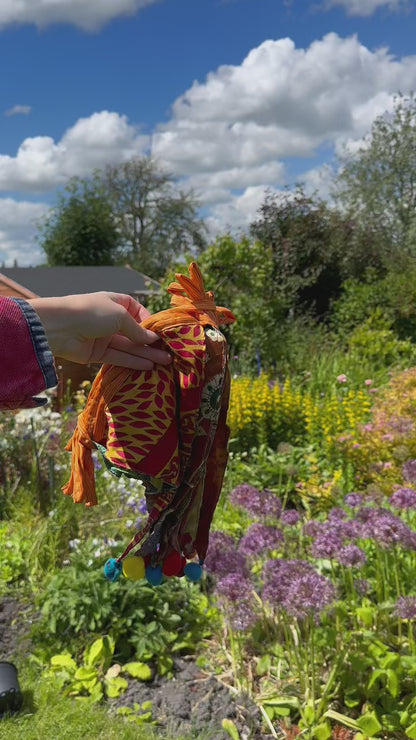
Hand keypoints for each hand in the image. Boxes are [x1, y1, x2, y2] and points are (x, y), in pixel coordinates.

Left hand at [28, 292, 171, 369]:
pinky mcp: (97, 354)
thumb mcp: (119, 316)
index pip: (137, 311)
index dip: (149, 321)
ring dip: (146, 354)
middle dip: (151, 342)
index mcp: (115, 302)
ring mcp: (103, 337)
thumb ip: (137, 330)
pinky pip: (118, 358)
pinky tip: (148, 366)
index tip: (161, 332)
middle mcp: (110, 319)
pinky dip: (132, 362)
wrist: (58, 327)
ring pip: (129, 347)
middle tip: (169, 352)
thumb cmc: (90, 312)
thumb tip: (153, 339)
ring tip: (165, 362)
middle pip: (135, 332)